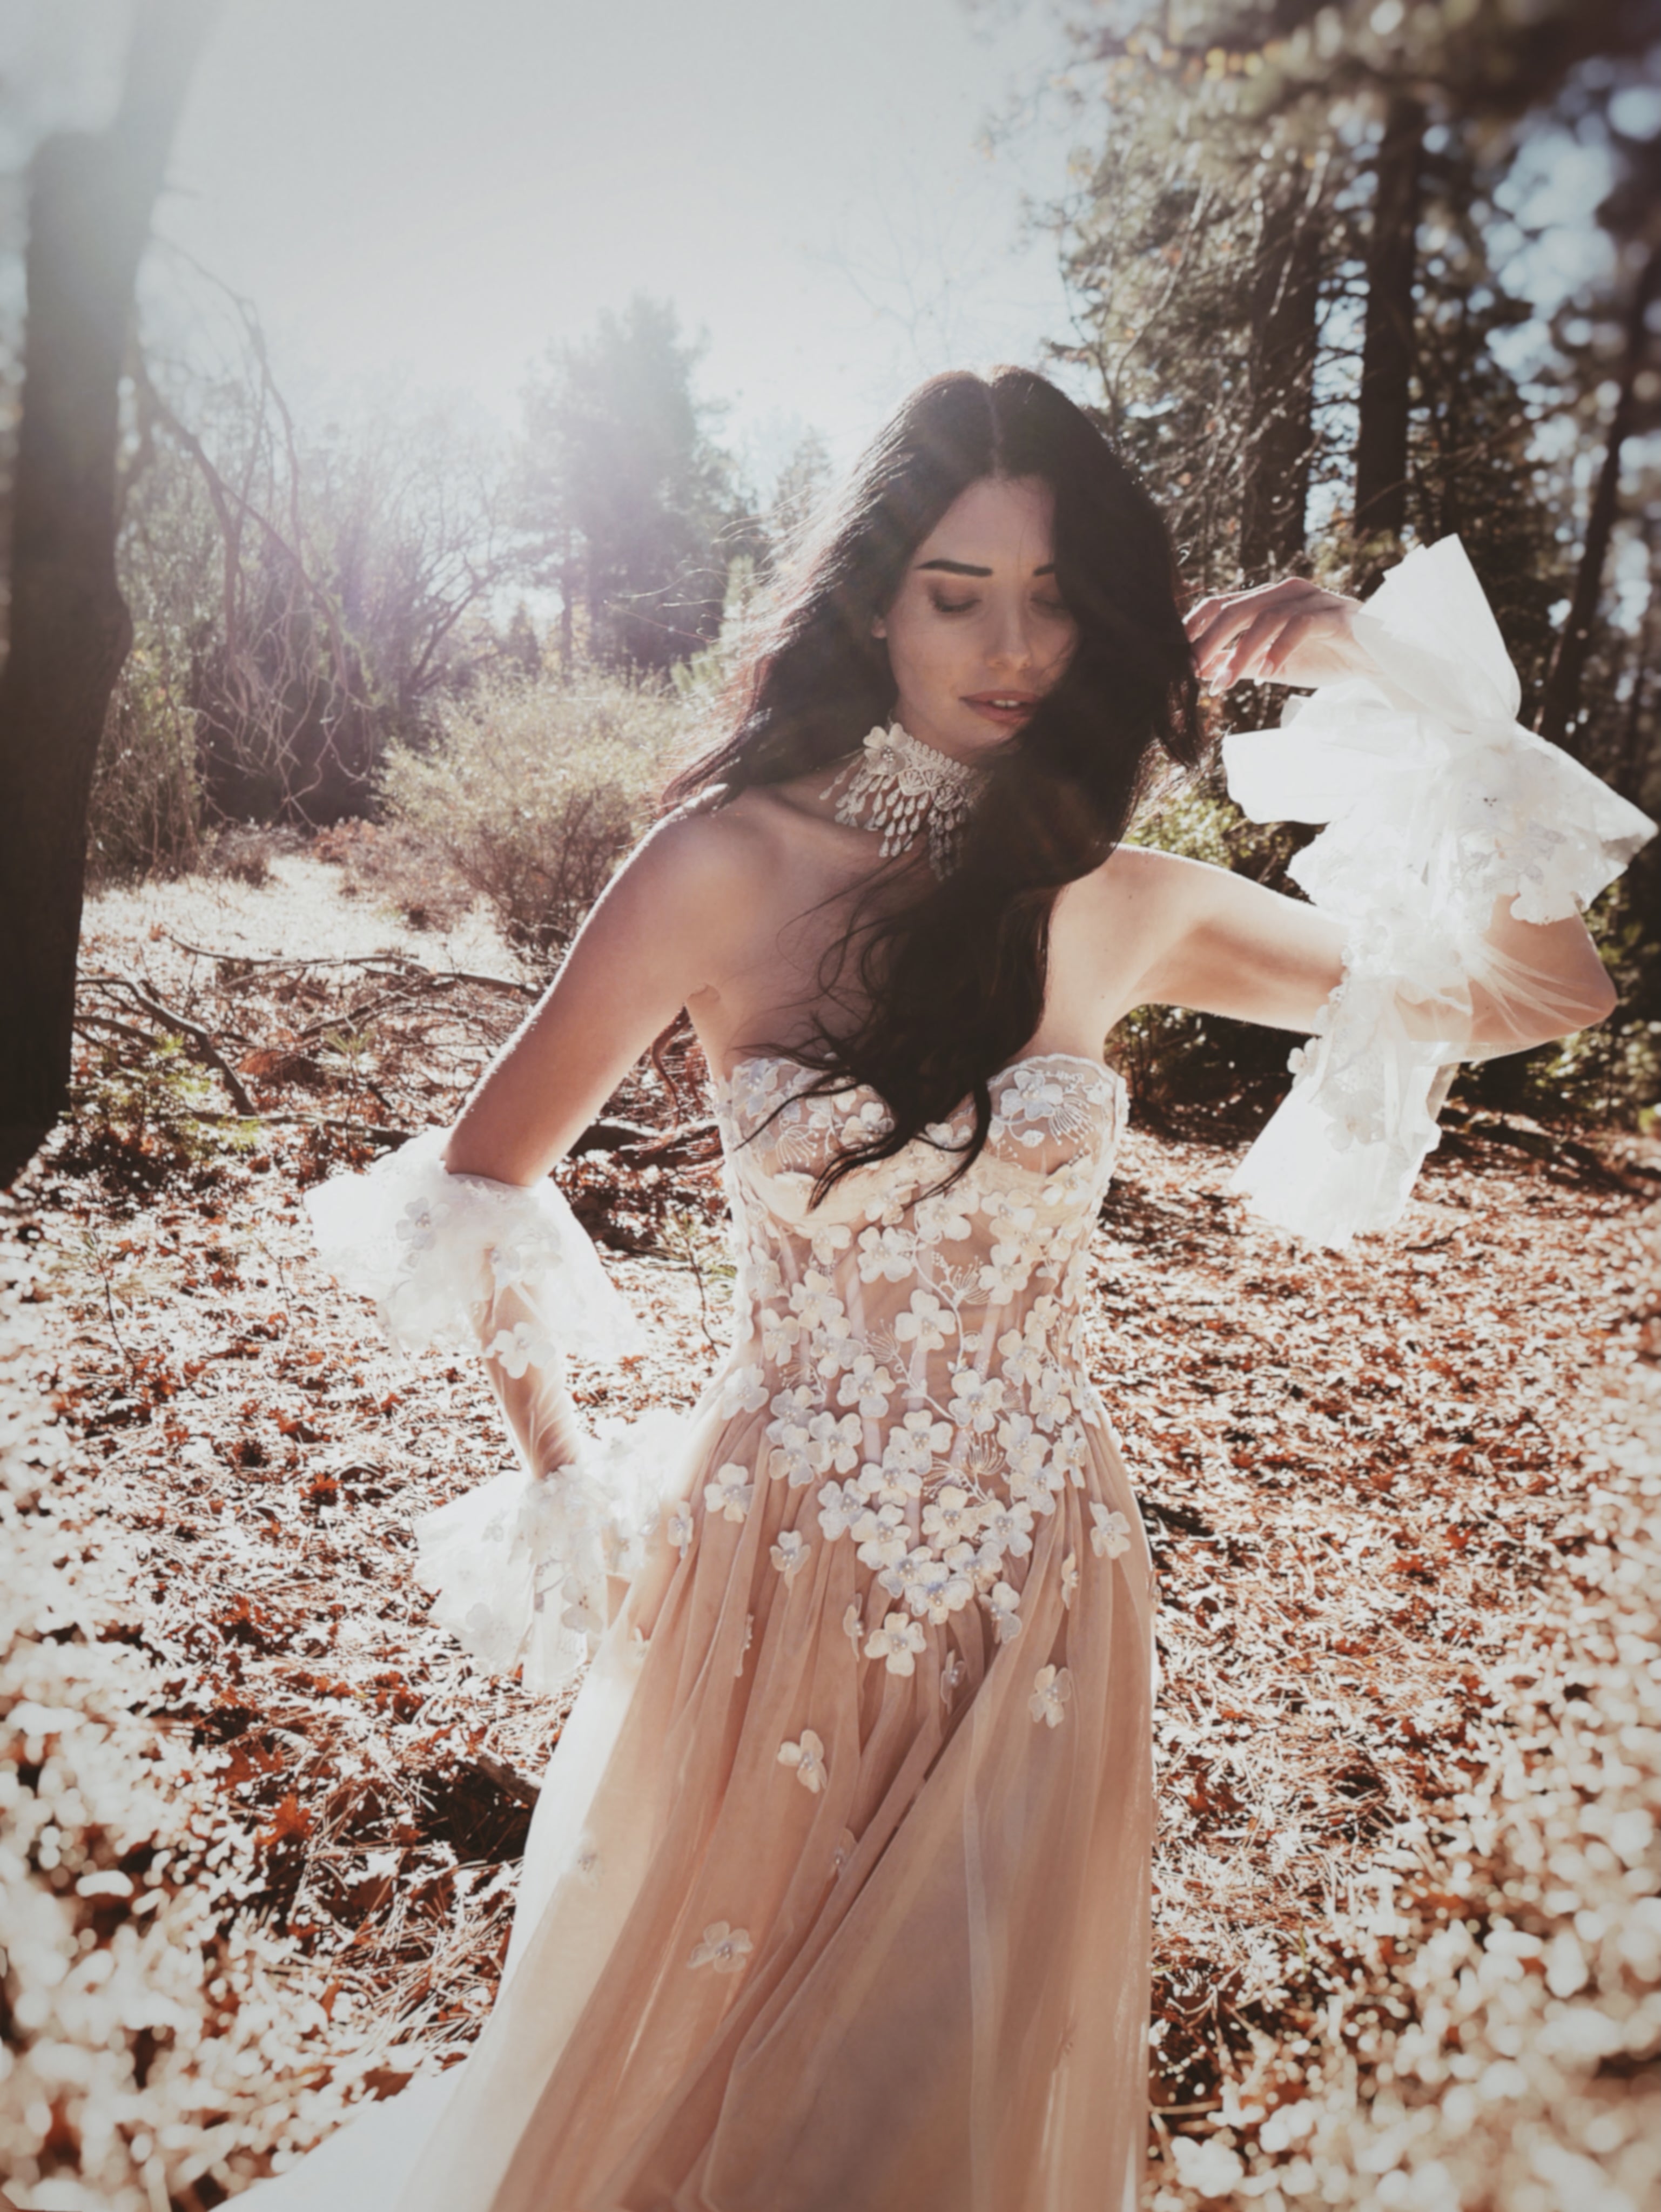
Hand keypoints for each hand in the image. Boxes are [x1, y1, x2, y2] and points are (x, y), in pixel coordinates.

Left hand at [1185, 576, 1368, 694]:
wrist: (1379, 661)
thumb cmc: (1325, 657)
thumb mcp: (1272, 664)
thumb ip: (1240, 662)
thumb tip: (1200, 669)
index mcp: (1267, 600)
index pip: (1221, 604)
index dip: (1194, 627)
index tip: (1173, 657)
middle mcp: (1287, 593)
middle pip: (1236, 608)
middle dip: (1208, 641)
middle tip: (1190, 671)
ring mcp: (1312, 600)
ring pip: (1265, 616)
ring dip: (1240, 652)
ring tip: (1224, 684)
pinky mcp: (1335, 615)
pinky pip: (1301, 625)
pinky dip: (1279, 649)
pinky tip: (1266, 675)